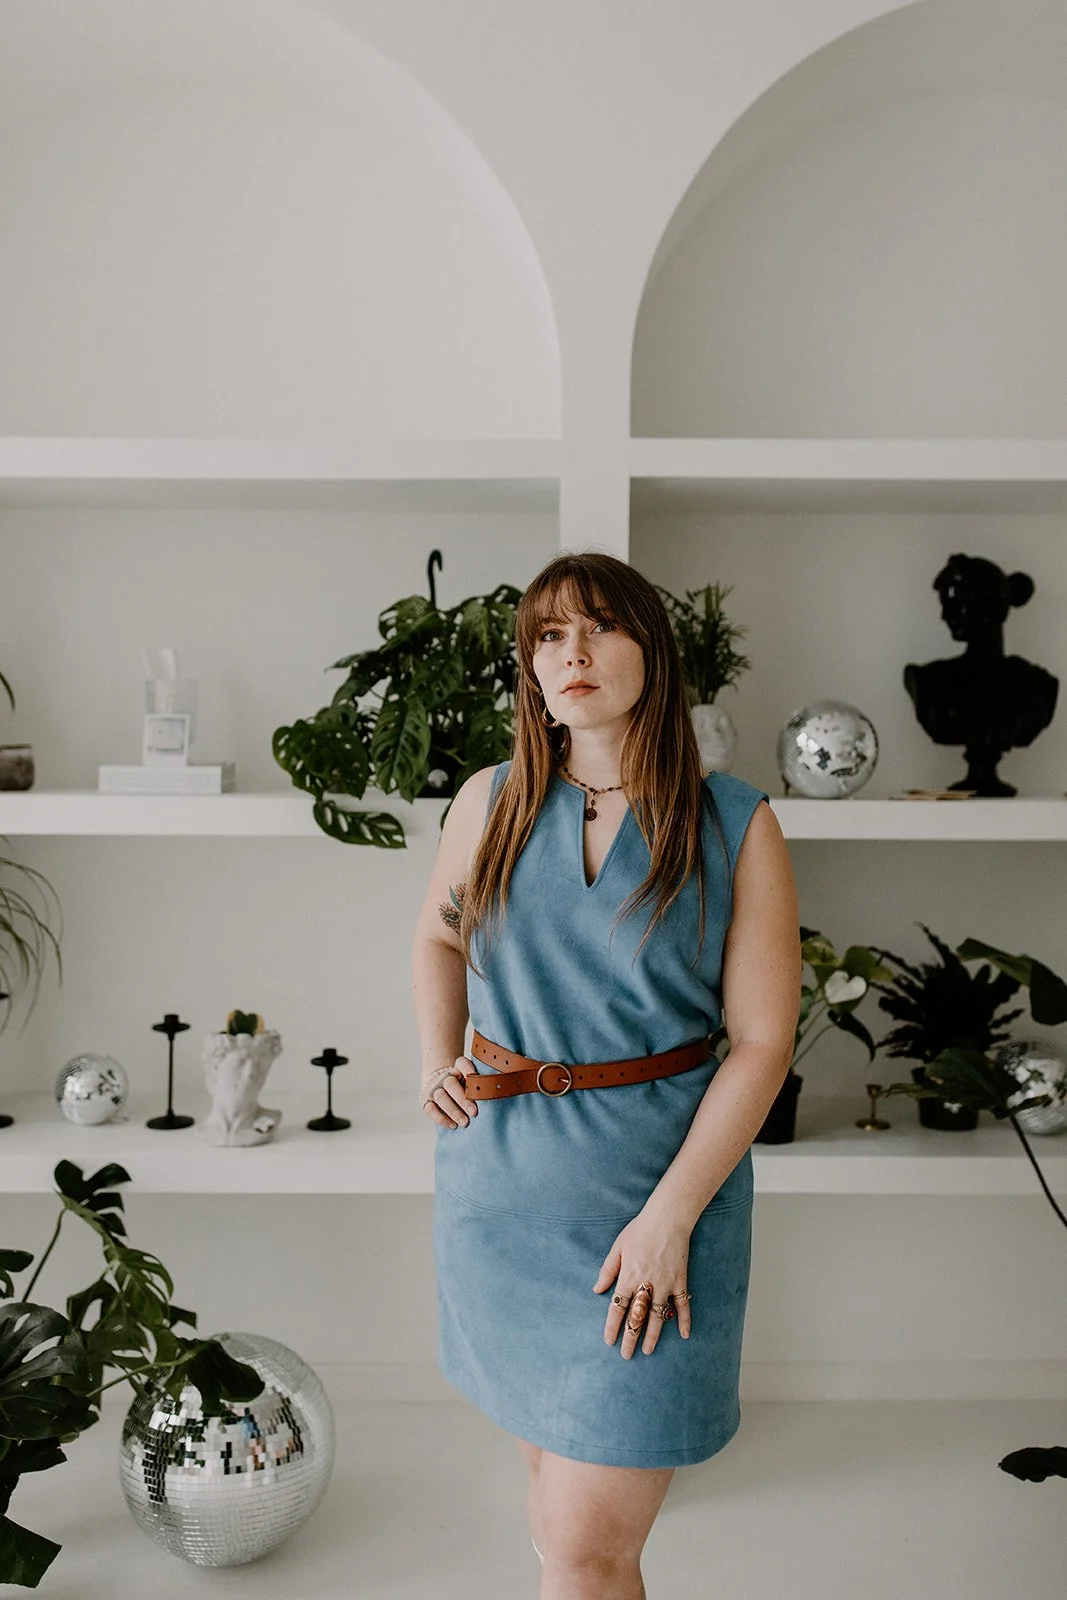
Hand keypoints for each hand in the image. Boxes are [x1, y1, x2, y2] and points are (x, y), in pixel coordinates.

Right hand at [420, 1056, 478, 1128]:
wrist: (443, 1088)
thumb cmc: (466, 1088)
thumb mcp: (474, 1082)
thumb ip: (483, 1085)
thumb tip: (503, 1089)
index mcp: (458, 1069)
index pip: (461, 1063)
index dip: (468, 1069)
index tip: (475, 1077)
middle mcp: (445, 1077)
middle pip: (451, 1084)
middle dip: (463, 1099)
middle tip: (474, 1112)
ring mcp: (435, 1088)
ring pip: (440, 1097)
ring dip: (453, 1111)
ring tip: (465, 1122)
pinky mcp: (427, 1101)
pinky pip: (430, 1109)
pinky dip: (441, 1118)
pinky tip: (453, 1125)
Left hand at [592, 1210, 692, 1356]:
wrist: (667, 1218)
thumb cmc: (640, 1230)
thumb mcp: (618, 1247)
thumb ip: (608, 1270)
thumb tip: (597, 1290)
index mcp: (629, 1276)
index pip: (618, 1307)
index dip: (612, 1326)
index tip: (609, 1341)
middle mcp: (646, 1283)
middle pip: (637, 1316)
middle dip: (630, 1337)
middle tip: (626, 1355)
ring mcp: (665, 1283)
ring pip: (658, 1315)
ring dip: (653, 1334)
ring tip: (647, 1350)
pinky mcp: (680, 1281)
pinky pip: (683, 1304)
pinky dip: (684, 1319)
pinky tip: (684, 1334)